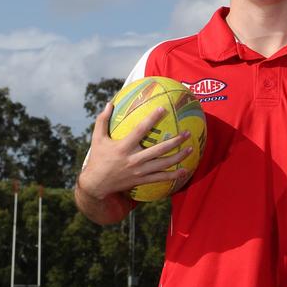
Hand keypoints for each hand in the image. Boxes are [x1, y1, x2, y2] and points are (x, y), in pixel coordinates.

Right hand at [77, 103, 192, 199]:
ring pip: (164, 164)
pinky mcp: (142, 180)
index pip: (140, 130)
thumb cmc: (98, 158)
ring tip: (191, 148)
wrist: (96, 184)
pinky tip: (185, 170)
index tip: (163, 109)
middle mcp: (134, 159)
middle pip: (159, 149)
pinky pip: (161, 178)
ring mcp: (140, 171)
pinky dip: (174, 175)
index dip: (152, 118)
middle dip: (175, 140)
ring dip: (179, 156)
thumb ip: (102, 121)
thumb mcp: (97, 139)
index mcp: (123, 147)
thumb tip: (109, 103)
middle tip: (187, 133)